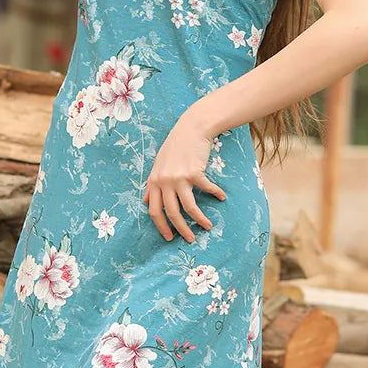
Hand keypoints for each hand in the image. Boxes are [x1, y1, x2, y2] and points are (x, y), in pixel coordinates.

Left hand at [143, 114, 226, 242]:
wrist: (191, 127)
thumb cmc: (175, 146)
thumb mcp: (158, 164)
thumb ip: (152, 183)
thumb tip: (146, 201)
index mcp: (154, 181)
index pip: (154, 210)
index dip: (161, 226)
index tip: (169, 237)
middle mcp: (164, 181)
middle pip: (171, 213)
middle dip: (181, 229)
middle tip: (190, 239)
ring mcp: (179, 177)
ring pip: (189, 207)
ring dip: (199, 220)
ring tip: (208, 226)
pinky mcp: (194, 172)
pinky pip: (206, 189)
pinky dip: (215, 194)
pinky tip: (221, 197)